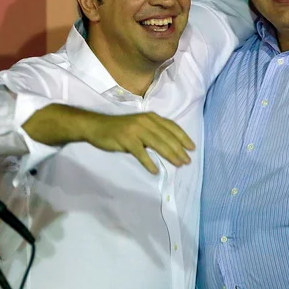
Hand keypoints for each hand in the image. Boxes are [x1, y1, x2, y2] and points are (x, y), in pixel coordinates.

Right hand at [24, 105, 194, 173]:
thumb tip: (170, 146)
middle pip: (167, 136)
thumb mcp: (139, 126)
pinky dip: (149, 162)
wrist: (96, 127)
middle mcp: (145, 121)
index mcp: (150, 117)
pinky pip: (141, 153)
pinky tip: (155, 170)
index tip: (192, 148)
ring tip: (178, 164)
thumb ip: (153, 133)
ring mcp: (136, 130)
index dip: (183, 137)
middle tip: (187, 161)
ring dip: (170, 155)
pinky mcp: (126, 139)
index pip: (171, 126)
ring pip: (158, 143)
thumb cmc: (120, 129)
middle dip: (179, 149)